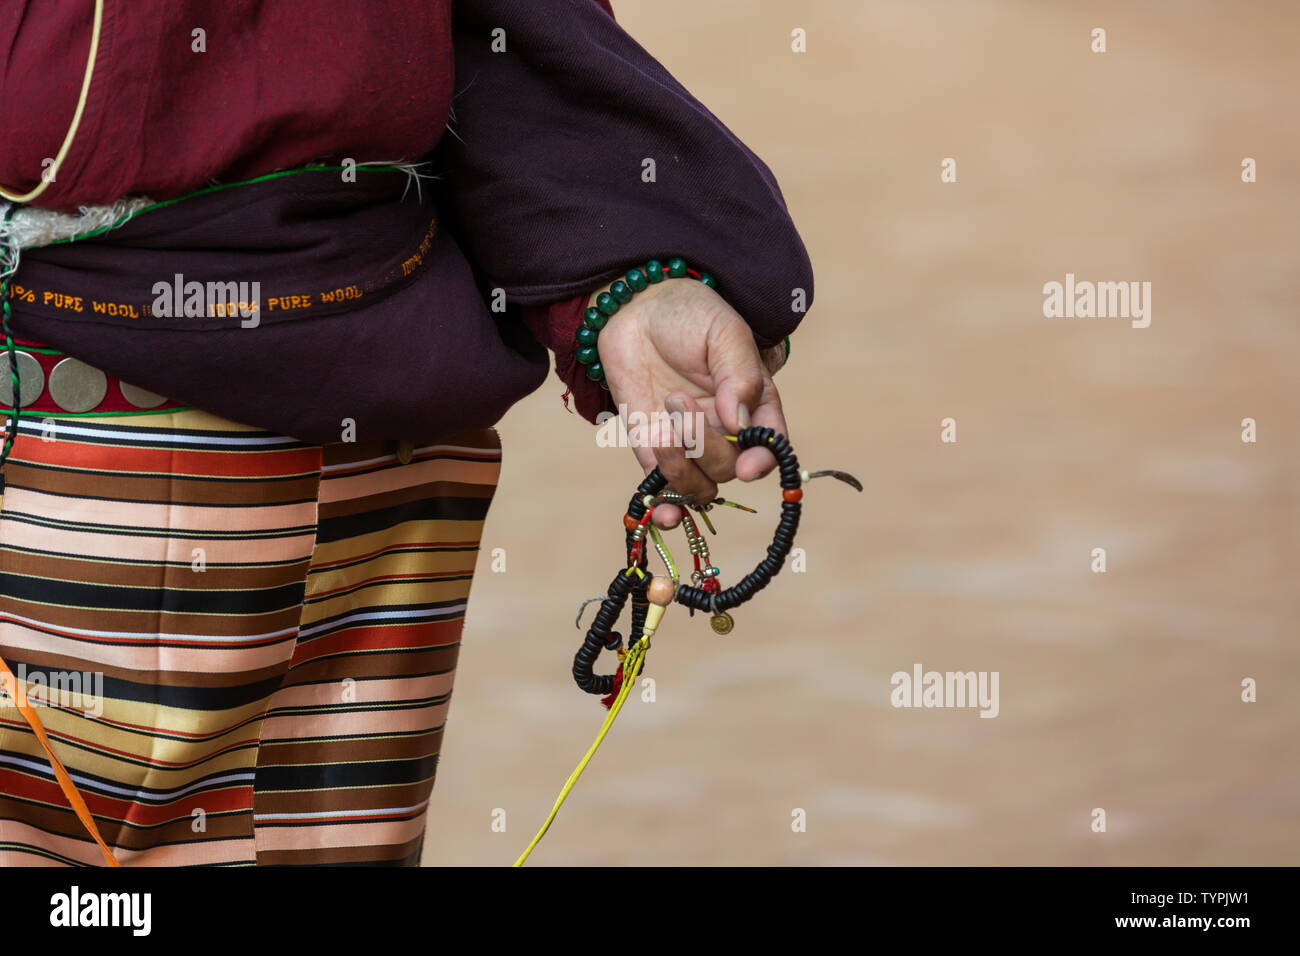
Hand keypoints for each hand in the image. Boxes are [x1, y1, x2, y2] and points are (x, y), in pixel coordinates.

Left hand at [592, 276, 789, 527]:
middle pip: (729, 468)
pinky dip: (666, 507)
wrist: (635, 308)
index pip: (771, 446)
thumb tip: (740, 423)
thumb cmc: (689, 315)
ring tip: (663, 420)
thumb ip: (737, 375)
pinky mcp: (654, 450)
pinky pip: (664, 491)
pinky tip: (662, 512)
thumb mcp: (723, 333)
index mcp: (755, 404)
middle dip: (705, 443)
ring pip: (700, 487)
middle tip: (678, 398)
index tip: (747, 464)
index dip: (763, 461)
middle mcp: (727, 432)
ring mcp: (690, 445)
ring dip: (681, 465)